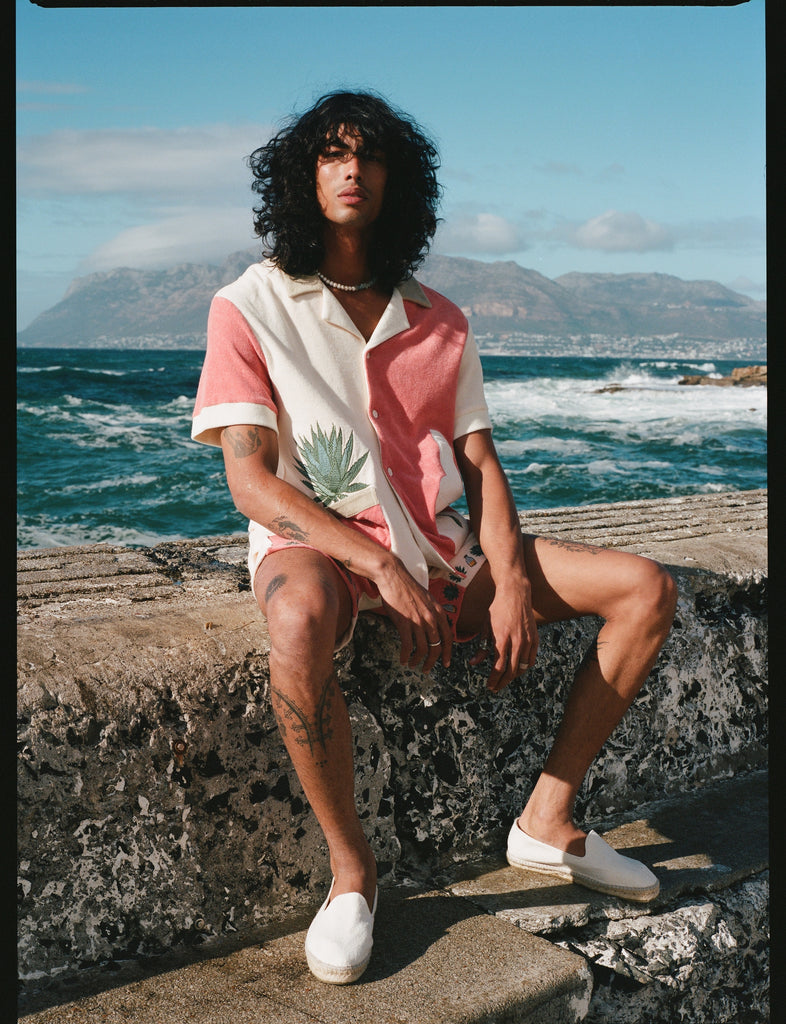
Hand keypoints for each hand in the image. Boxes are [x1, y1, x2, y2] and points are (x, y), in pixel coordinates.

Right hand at [375, 558, 452, 673]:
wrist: (393, 576)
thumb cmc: (407, 586)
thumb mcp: (426, 599)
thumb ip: (431, 613)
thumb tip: (432, 628)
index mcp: (438, 612)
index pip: (448, 638)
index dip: (447, 653)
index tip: (445, 663)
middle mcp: (431, 618)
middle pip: (437, 647)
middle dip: (432, 662)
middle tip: (426, 669)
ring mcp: (418, 621)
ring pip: (423, 649)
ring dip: (418, 661)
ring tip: (413, 664)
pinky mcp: (404, 622)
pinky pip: (408, 646)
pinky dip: (406, 656)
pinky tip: (403, 659)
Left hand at [469, 577, 538, 692]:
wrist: (515, 595)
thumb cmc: (497, 610)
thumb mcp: (485, 627)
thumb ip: (481, 647)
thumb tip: (473, 663)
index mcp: (502, 639)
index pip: (498, 667)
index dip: (494, 679)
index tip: (489, 685)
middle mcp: (516, 641)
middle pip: (511, 670)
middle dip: (502, 682)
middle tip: (496, 688)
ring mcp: (527, 640)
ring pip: (522, 667)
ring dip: (513, 676)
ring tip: (504, 679)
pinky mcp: (534, 639)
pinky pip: (531, 659)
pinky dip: (524, 667)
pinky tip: (517, 669)